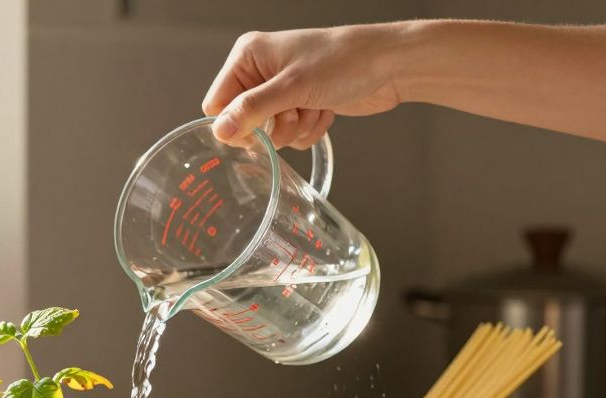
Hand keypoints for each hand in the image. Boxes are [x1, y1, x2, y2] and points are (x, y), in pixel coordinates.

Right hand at [202, 25, 409, 148]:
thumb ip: (252, 110)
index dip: (235, 123)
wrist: (389, 65)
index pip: (217, 103)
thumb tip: (219, 130)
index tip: (258, 130)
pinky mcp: (300, 104)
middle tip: (294, 112)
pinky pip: (291, 134)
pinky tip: (324, 110)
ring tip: (314, 107)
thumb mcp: (292, 87)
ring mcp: (281, 89)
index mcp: (248, 56)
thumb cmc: (344, 61)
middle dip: (272, 127)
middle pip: (244, 121)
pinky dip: (309, 129)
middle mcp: (261, 71)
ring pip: (270, 132)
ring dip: (295, 128)